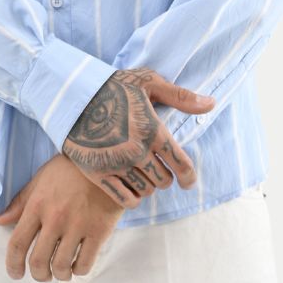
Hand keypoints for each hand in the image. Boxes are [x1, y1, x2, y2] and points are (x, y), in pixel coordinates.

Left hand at [0, 153, 124, 281]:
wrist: (106, 158)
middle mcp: (55, 218)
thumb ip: (21, 202)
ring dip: (60, 274)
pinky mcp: (99, 231)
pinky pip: (84, 264)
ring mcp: (78, 226)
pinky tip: (79, 263)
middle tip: (43, 274)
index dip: (12, 264)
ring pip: (61, 267)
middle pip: (38, 262)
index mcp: (38, 205)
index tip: (16, 274)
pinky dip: (79, 270)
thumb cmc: (70, 168)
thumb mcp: (41, 178)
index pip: (17, 243)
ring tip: (63, 270)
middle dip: (38, 275)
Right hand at [61, 67, 214, 209]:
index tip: (188, 181)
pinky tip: (130, 184)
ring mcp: (117, 165)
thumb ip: (181, 96)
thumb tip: (211, 104)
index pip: (181, 164)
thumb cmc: (112, 85)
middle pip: (164, 180)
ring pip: (146, 190)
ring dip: (148, 184)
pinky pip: (125, 200)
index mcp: (152, 130)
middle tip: (158, 168)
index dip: (189, 176)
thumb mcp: (148, 82)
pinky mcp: (98, 174)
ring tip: (142, 173)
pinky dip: (132, 197)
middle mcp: (137, 151)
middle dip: (165, 176)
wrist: (71, 94)